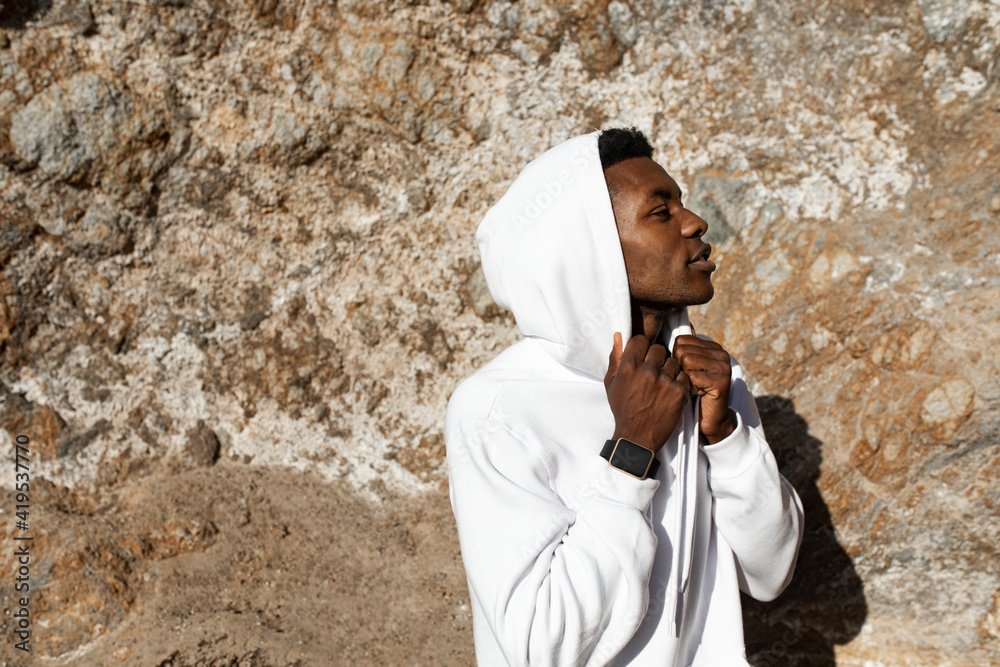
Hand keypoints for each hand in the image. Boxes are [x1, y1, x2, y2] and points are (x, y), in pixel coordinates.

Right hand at [604, 332, 691, 453]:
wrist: (637, 437)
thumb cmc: (623, 409)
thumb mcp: (612, 384)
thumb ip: (615, 358)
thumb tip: (618, 335)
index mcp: (629, 367)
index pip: (641, 340)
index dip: (642, 348)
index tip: (643, 357)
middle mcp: (647, 371)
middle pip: (659, 349)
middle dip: (657, 358)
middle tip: (654, 372)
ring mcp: (665, 381)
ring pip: (674, 362)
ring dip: (670, 370)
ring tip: (662, 384)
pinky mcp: (679, 392)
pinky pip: (684, 376)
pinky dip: (680, 383)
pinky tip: (670, 392)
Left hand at [672, 333, 735, 443]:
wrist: (709, 419)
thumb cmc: (692, 391)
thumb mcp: (687, 367)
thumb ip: (681, 349)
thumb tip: (667, 323)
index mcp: (712, 347)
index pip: (680, 340)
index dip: (675, 358)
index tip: (686, 371)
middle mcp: (721, 353)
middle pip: (681, 350)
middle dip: (679, 368)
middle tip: (691, 381)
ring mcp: (723, 366)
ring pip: (685, 360)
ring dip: (685, 378)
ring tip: (695, 386)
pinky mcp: (721, 381)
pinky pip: (691, 376)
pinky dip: (690, 388)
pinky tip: (699, 393)